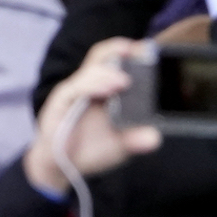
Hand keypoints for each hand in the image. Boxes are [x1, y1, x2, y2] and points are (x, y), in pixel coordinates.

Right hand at [23, 39, 161, 195]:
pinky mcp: (61, 101)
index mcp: (103, 90)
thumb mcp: (119, 146)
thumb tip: (155, 137)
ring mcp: (74, 91)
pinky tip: (108, 90)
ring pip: (90, 69)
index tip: (148, 49)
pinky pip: (77, 87)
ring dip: (109, 73)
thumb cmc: (90, 150)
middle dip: (118, 49)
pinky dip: (93, 85)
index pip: (114, 61)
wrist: (61, 167)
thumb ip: (135, 139)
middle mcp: (88, 85)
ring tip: (125, 81)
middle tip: (139, 50)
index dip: (130, 52)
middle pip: (101, 56)